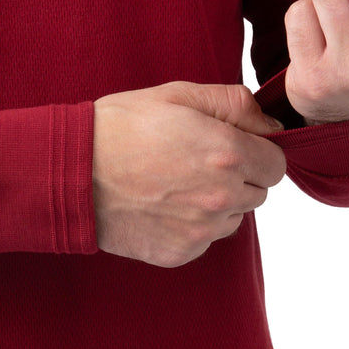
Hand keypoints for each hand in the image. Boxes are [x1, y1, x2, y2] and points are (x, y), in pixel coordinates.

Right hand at [93, 82, 285, 267]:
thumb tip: (272, 126)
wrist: (72, 171)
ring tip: (176, 184)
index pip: (276, 165)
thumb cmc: (122, 127)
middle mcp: (221, 198)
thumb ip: (236, 104)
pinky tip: (162, 206)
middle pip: (258, 193)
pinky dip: (193, 225)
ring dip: (217, 203)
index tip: (233, 147)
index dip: (257, 153)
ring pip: (233, 218)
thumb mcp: (178, 95)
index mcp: (227, 154)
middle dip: (238, 177)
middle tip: (197, 162)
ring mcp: (200, 231)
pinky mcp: (179, 252)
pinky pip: (205, 239)